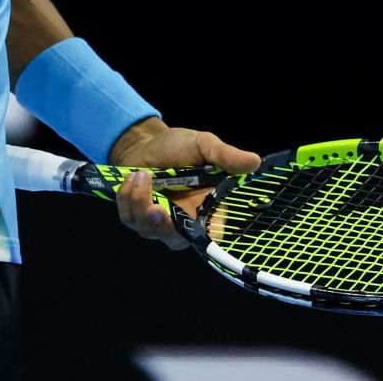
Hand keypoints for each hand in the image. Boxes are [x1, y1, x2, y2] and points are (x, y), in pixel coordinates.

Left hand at [108, 117, 260, 249]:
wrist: (146, 142)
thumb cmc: (178, 146)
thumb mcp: (204, 145)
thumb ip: (225, 156)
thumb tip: (255, 162)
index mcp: (207, 209)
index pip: (212, 235)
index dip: (205, 236)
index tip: (194, 223)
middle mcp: (184, 221)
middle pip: (175, 240)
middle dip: (162, 226)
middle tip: (156, 208)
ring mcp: (158, 222)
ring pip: (148, 230)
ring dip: (140, 203)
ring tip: (141, 175)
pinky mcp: (136, 217)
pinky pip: (129, 218)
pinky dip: (127, 198)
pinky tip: (133, 178)